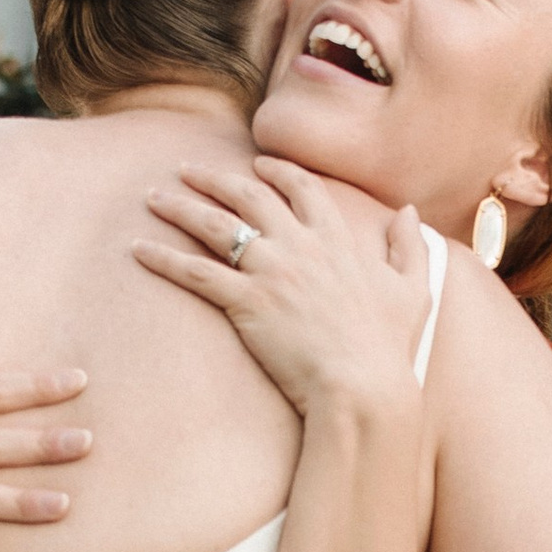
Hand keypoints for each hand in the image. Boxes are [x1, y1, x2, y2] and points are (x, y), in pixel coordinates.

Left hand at [135, 159, 431, 423]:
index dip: (276, 171)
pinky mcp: (246, 303)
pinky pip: (194, 272)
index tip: (255, 164)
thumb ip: (410, 247)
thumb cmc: (389, 347)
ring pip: (214, 225)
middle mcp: (300, 245)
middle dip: (212, 177)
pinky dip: (163, 258)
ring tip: (152, 197)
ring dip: (179, 206)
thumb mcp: (413, 291)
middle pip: (247, 195)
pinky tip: (137, 249)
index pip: (301, 187)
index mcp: (336, 239)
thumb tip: (409, 213)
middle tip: (184, 169)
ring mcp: (271, 271)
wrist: (363, 386)